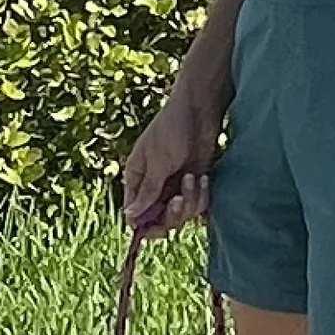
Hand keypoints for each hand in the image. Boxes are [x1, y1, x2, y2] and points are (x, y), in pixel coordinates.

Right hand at [120, 84, 222, 234]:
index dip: (145, 225)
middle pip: (159, 220)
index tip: (159, 225)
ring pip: (180, 214)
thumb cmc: (172, 129)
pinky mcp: (193, 184)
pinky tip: (205, 178)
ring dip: (190, 201)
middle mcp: (154, 186)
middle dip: (172, 214)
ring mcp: (174, 185)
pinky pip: (196, 205)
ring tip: (194, 178)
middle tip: (178, 198)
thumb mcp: (158, 161)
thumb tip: (129, 215)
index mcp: (137, 179)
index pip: (134, 214)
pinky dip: (202, 196)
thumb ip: (147, 191)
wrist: (200, 110)